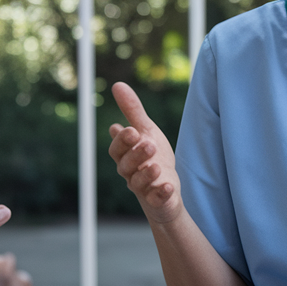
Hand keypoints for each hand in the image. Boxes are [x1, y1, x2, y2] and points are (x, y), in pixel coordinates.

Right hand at [108, 82, 181, 225]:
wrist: (166, 188)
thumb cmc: (152, 156)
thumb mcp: (146, 131)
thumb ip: (132, 111)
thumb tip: (117, 85)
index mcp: (125, 156)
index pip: (117, 149)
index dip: (122, 141)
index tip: (132, 131)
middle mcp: (129, 173)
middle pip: (125, 165)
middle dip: (136, 155)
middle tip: (149, 144)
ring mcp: (143, 188)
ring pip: (137, 183)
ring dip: (146, 174)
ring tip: (157, 166)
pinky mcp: (157, 201)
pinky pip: (156, 199)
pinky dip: (161, 193)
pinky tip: (169, 186)